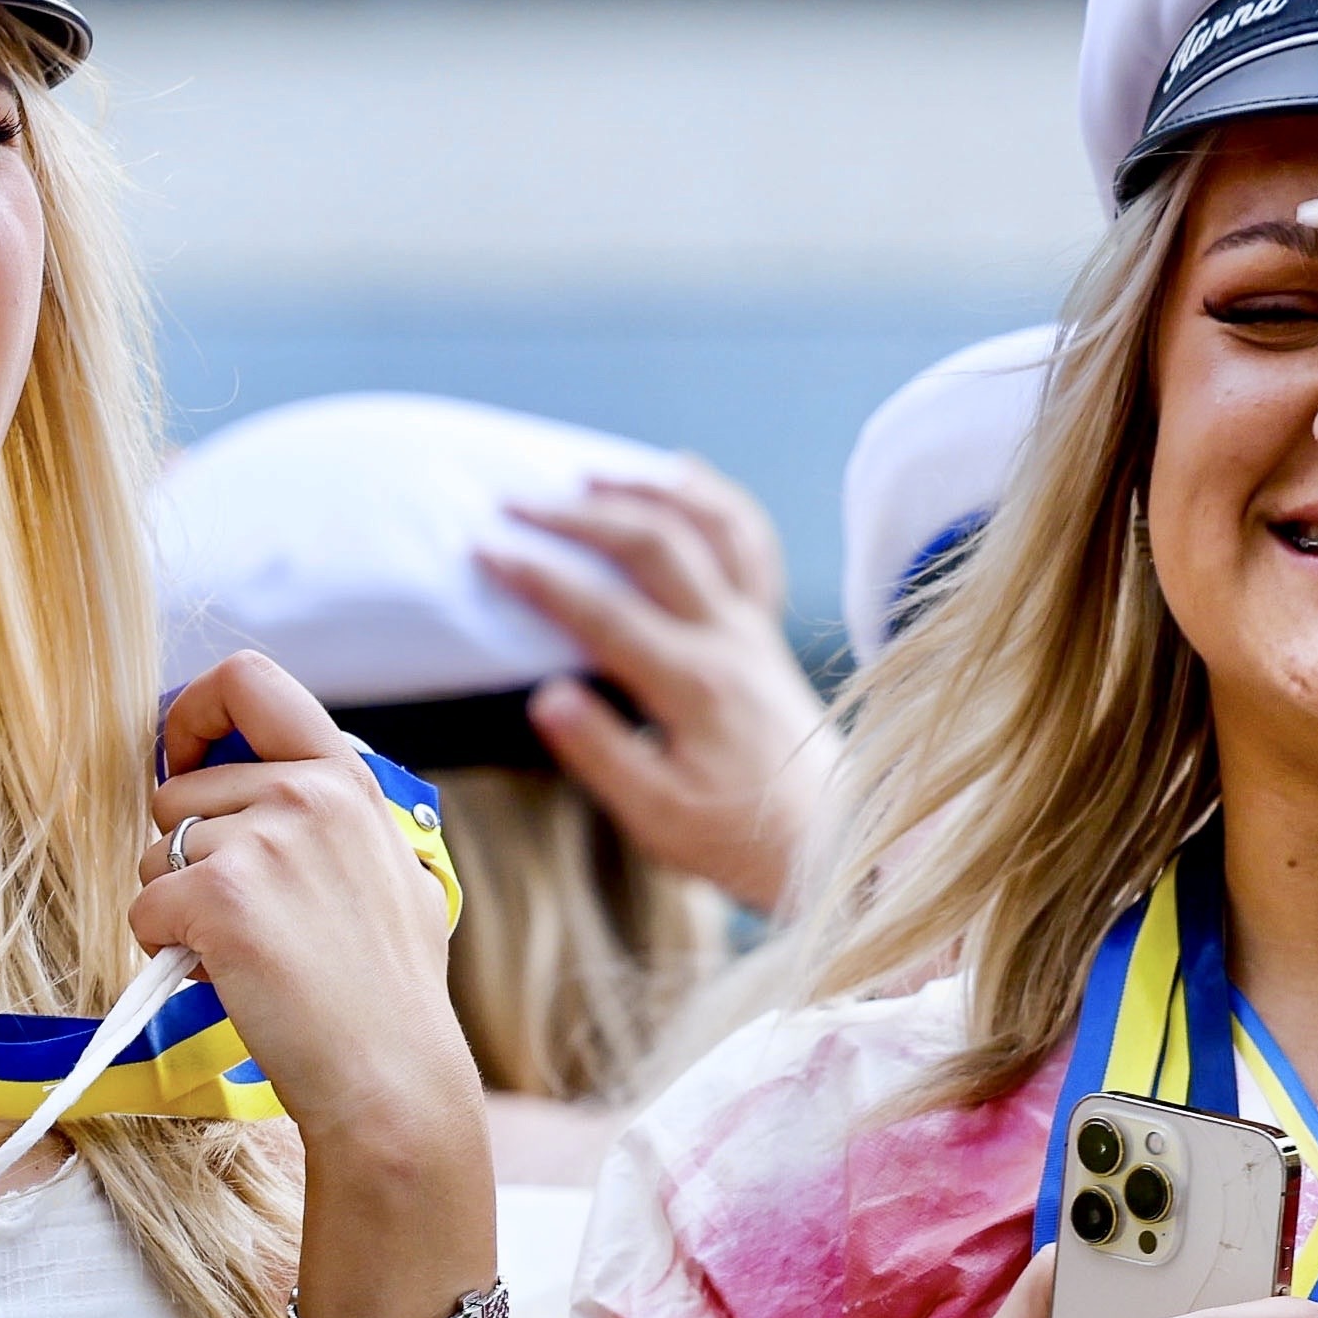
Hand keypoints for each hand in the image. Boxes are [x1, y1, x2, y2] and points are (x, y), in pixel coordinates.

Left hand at [138, 649, 488, 1159]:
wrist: (391, 1076)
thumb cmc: (386, 993)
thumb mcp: (391, 871)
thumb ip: (335, 821)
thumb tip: (282, 787)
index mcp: (345, 780)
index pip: (249, 679)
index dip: (191, 711)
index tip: (179, 758)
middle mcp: (306, 793)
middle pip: (177, 793)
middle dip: (183, 856)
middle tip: (236, 918)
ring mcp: (262, 842)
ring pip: (154, 854)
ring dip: (174, 907)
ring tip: (241, 954)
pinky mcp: (219, 897)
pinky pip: (144, 908)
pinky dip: (162, 949)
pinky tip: (221, 976)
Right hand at [474, 461, 837, 913]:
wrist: (830, 842)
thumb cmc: (736, 839)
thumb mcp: (659, 818)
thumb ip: (602, 754)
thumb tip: (547, 695)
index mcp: (694, 685)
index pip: (603, 612)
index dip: (540, 577)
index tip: (486, 551)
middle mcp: (729, 639)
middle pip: (653, 547)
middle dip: (578, 517)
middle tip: (515, 503)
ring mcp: (754, 628)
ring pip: (708, 527)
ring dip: (646, 491)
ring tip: (588, 475)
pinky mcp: (766, 632)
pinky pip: (748, 545)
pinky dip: (714, 501)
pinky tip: (680, 475)